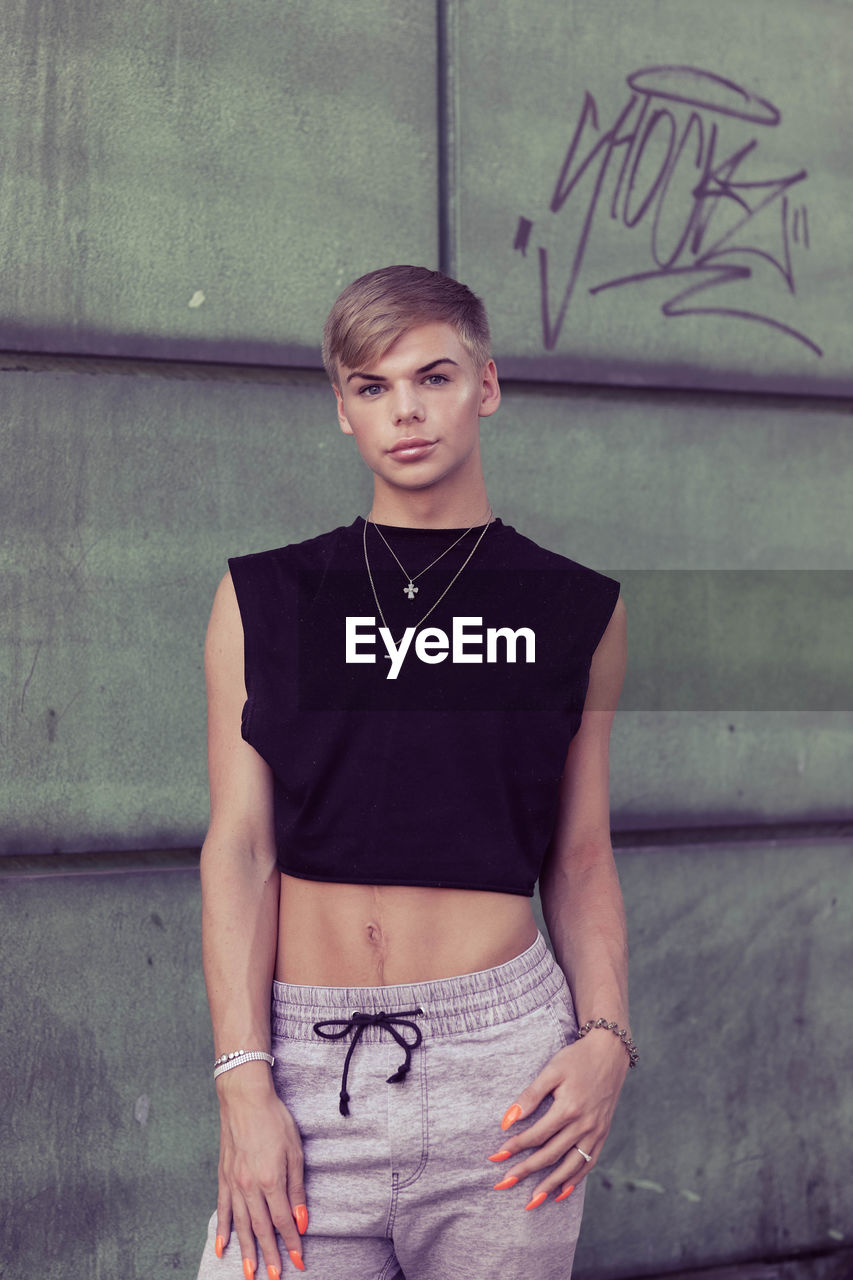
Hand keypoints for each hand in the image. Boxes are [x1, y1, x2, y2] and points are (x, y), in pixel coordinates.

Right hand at [215, 1064, 307, 1274]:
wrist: (245, 1098)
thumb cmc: (275, 1120)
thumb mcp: (295, 1152)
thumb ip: (297, 1189)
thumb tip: (302, 1220)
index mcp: (271, 1180)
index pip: (284, 1221)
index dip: (291, 1243)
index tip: (299, 1261)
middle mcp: (250, 1186)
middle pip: (261, 1229)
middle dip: (269, 1256)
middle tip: (273, 1278)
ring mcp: (234, 1183)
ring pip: (240, 1225)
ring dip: (246, 1251)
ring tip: (249, 1273)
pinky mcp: (223, 1177)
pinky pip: (222, 1209)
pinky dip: (222, 1230)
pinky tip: (222, 1247)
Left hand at [488, 1032, 628, 1208]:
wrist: (610, 1053)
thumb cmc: (576, 1059)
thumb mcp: (551, 1070)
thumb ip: (530, 1095)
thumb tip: (508, 1120)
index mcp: (568, 1109)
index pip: (536, 1136)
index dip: (514, 1147)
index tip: (495, 1157)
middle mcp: (583, 1125)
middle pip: (550, 1155)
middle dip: (525, 1171)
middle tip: (504, 1184)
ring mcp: (595, 1132)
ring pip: (570, 1166)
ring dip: (550, 1185)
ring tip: (531, 1200)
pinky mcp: (602, 1134)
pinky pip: (588, 1163)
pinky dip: (575, 1180)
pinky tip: (561, 1192)